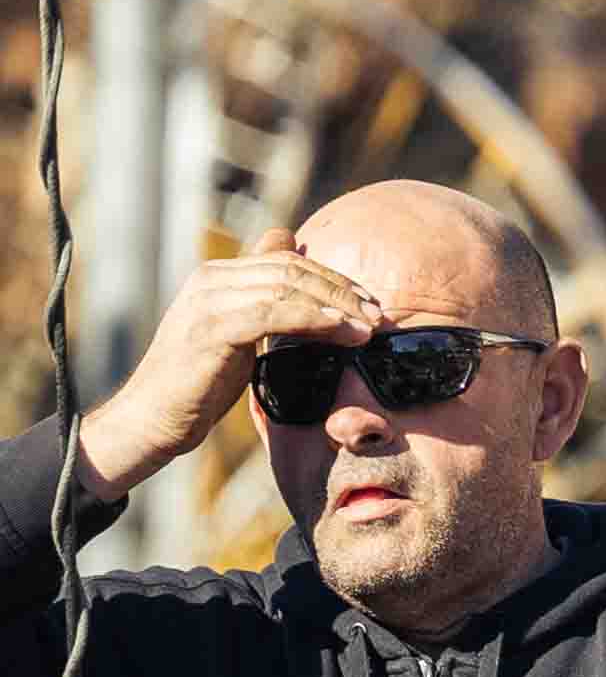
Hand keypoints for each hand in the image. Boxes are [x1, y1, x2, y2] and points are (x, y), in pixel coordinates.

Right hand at [76, 235, 379, 497]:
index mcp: (218, 277)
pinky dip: (312, 319)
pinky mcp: (210, 328)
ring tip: (370, 328)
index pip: (285, 260)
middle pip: (290, 269)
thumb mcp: (239, 337)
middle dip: (342, 290)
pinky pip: (272, 314)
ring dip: (335, 306)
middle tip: (380, 315)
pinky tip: (342, 332)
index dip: (332, 278)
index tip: (369, 303)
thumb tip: (296, 270)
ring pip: (284, 287)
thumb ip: (266, 307)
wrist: (153, 416)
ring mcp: (208, 301)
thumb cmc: (201, 382)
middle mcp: (210, 279)